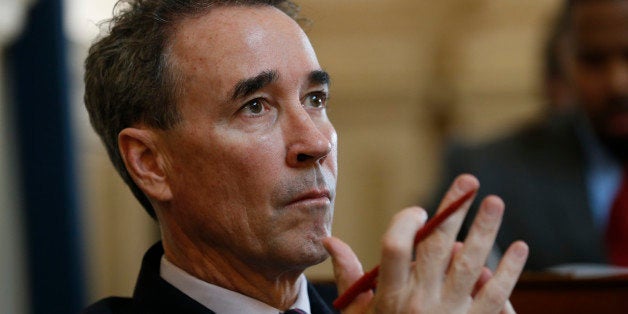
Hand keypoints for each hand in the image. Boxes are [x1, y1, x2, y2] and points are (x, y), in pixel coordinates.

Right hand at [323, 174, 527, 313]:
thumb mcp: (356, 313)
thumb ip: (348, 274)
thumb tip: (330, 240)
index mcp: (390, 295)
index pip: (395, 246)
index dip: (406, 222)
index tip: (419, 211)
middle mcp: (420, 302)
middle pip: (438, 247)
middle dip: (453, 211)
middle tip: (469, 181)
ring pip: (471, 265)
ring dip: (484, 232)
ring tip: (495, 202)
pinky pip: (495, 295)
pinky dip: (509, 272)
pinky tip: (520, 248)